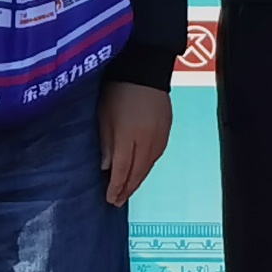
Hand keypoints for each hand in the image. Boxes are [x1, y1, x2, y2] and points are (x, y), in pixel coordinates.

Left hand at [99, 80, 173, 205]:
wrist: (145, 69)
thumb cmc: (118, 90)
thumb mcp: (104, 116)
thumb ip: (106, 142)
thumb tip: (106, 167)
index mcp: (129, 136)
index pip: (122, 169)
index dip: (116, 187)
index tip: (109, 199)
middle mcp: (147, 140)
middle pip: (138, 172)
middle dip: (128, 189)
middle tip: (118, 202)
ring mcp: (160, 135)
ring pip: (149, 165)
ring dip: (138, 180)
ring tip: (129, 190)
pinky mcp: (167, 130)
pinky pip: (157, 155)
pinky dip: (148, 167)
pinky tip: (142, 171)